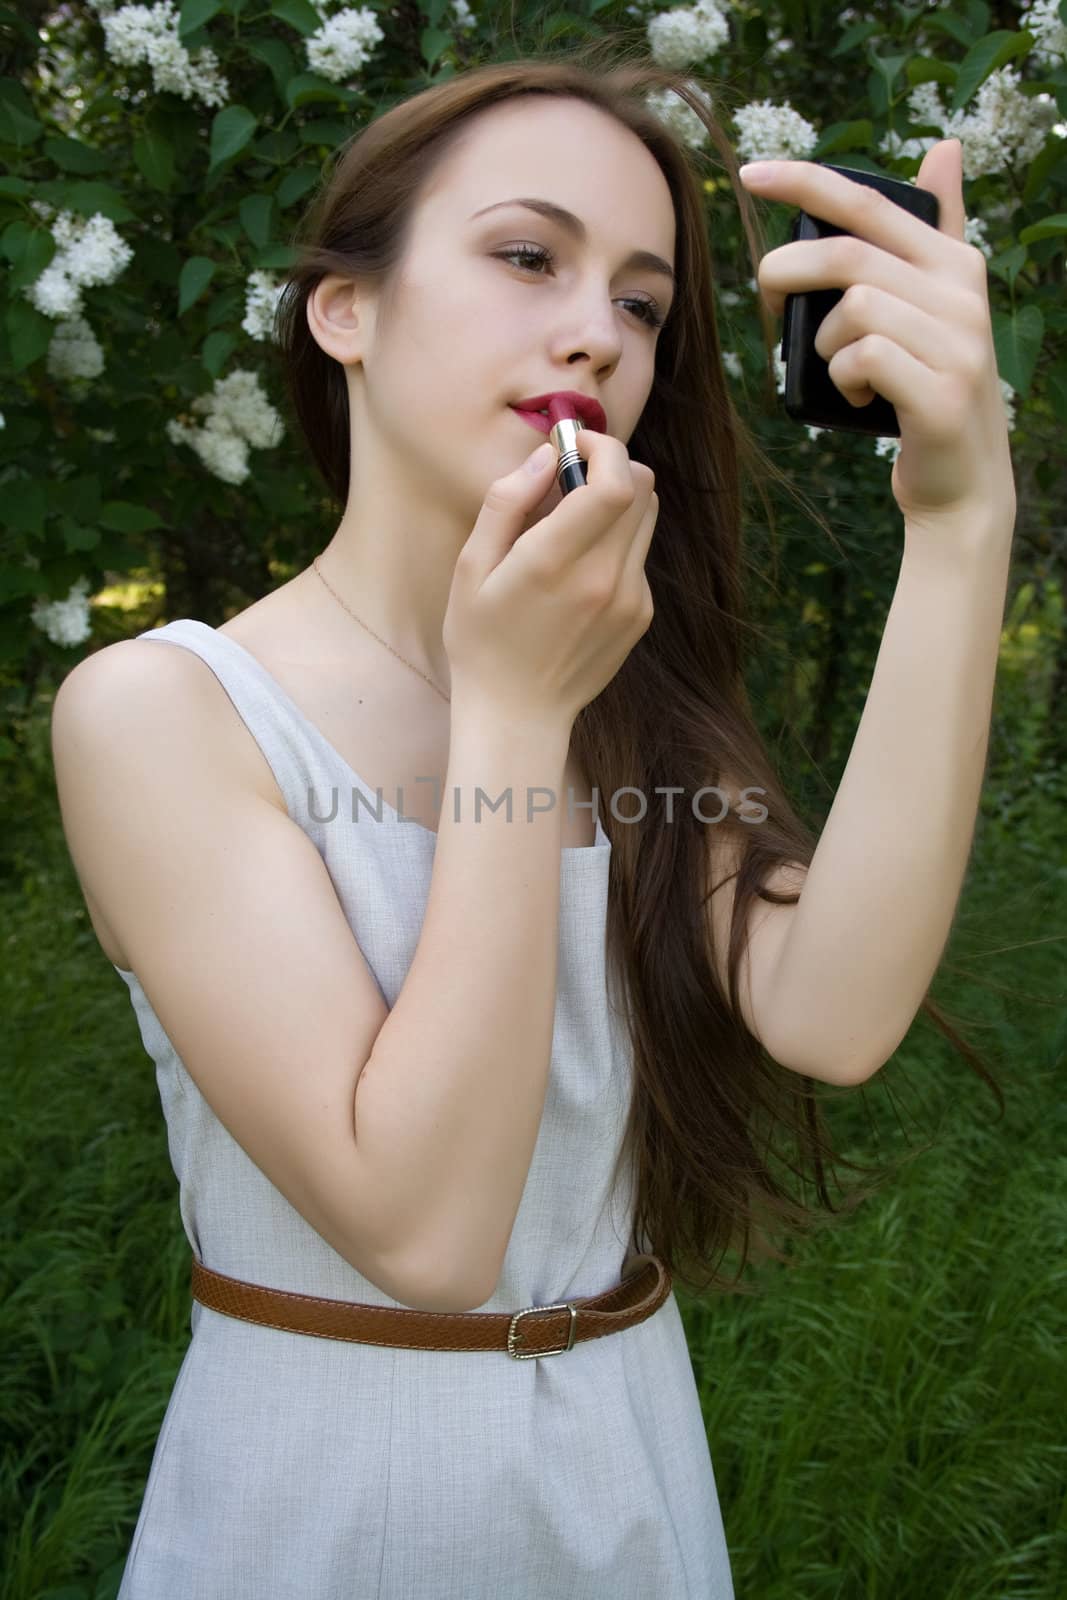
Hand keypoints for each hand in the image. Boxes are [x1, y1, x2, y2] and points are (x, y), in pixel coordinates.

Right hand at [444, 430, 657, 729]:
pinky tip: (578, 572)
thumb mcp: (471, 568)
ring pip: (647, 517)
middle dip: (612, 466)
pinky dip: (615, 543)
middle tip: (572, 477)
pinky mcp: (640, 615)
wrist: (517, 714)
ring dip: (616, 502)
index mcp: (554, 562)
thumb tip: (546, 455)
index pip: (616, 482)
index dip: (603, 448)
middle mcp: (603, 578)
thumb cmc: (482, 640)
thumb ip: (507, 502)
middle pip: (643, 488)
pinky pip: (638, 555)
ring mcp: (629, 599)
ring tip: (572, 525)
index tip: (573, 446)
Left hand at [740, 141, 1016, 533]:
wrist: (961, 482)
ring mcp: (959, 344)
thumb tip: (944, 148)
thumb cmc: (927, 389)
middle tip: (769, 301)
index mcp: (956, 263)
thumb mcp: (935, 308)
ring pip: (853, 309)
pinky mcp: (942, 394)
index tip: (750, 175)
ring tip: (839, 368)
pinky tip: (853, 396)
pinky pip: (861, 359)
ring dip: (824, 343)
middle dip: (788, 273)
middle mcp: (965, 295)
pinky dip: (841, 379)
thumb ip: (933, 235)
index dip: (806, 182)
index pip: (871, 204)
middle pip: (848, 256)